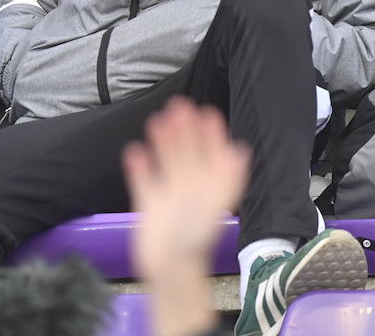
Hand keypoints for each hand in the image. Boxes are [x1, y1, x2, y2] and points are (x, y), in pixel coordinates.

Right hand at [124, 98, 248, 335]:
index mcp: (210, 190)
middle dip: (185, 132)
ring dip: (163, 143)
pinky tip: (134, 150)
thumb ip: (225, 177)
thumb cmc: (194, 238)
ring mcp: (169, 197)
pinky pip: (144, 181)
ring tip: (157, 120)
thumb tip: (241, 150)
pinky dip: (140, 167)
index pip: (214, 157)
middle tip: (179, 105)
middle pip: (189, 155)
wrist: (169, 269)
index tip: (207, 113)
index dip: (212, 136)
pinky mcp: (149, 206)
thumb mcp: (214, 203)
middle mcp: (192, 190)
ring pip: (167, 163)